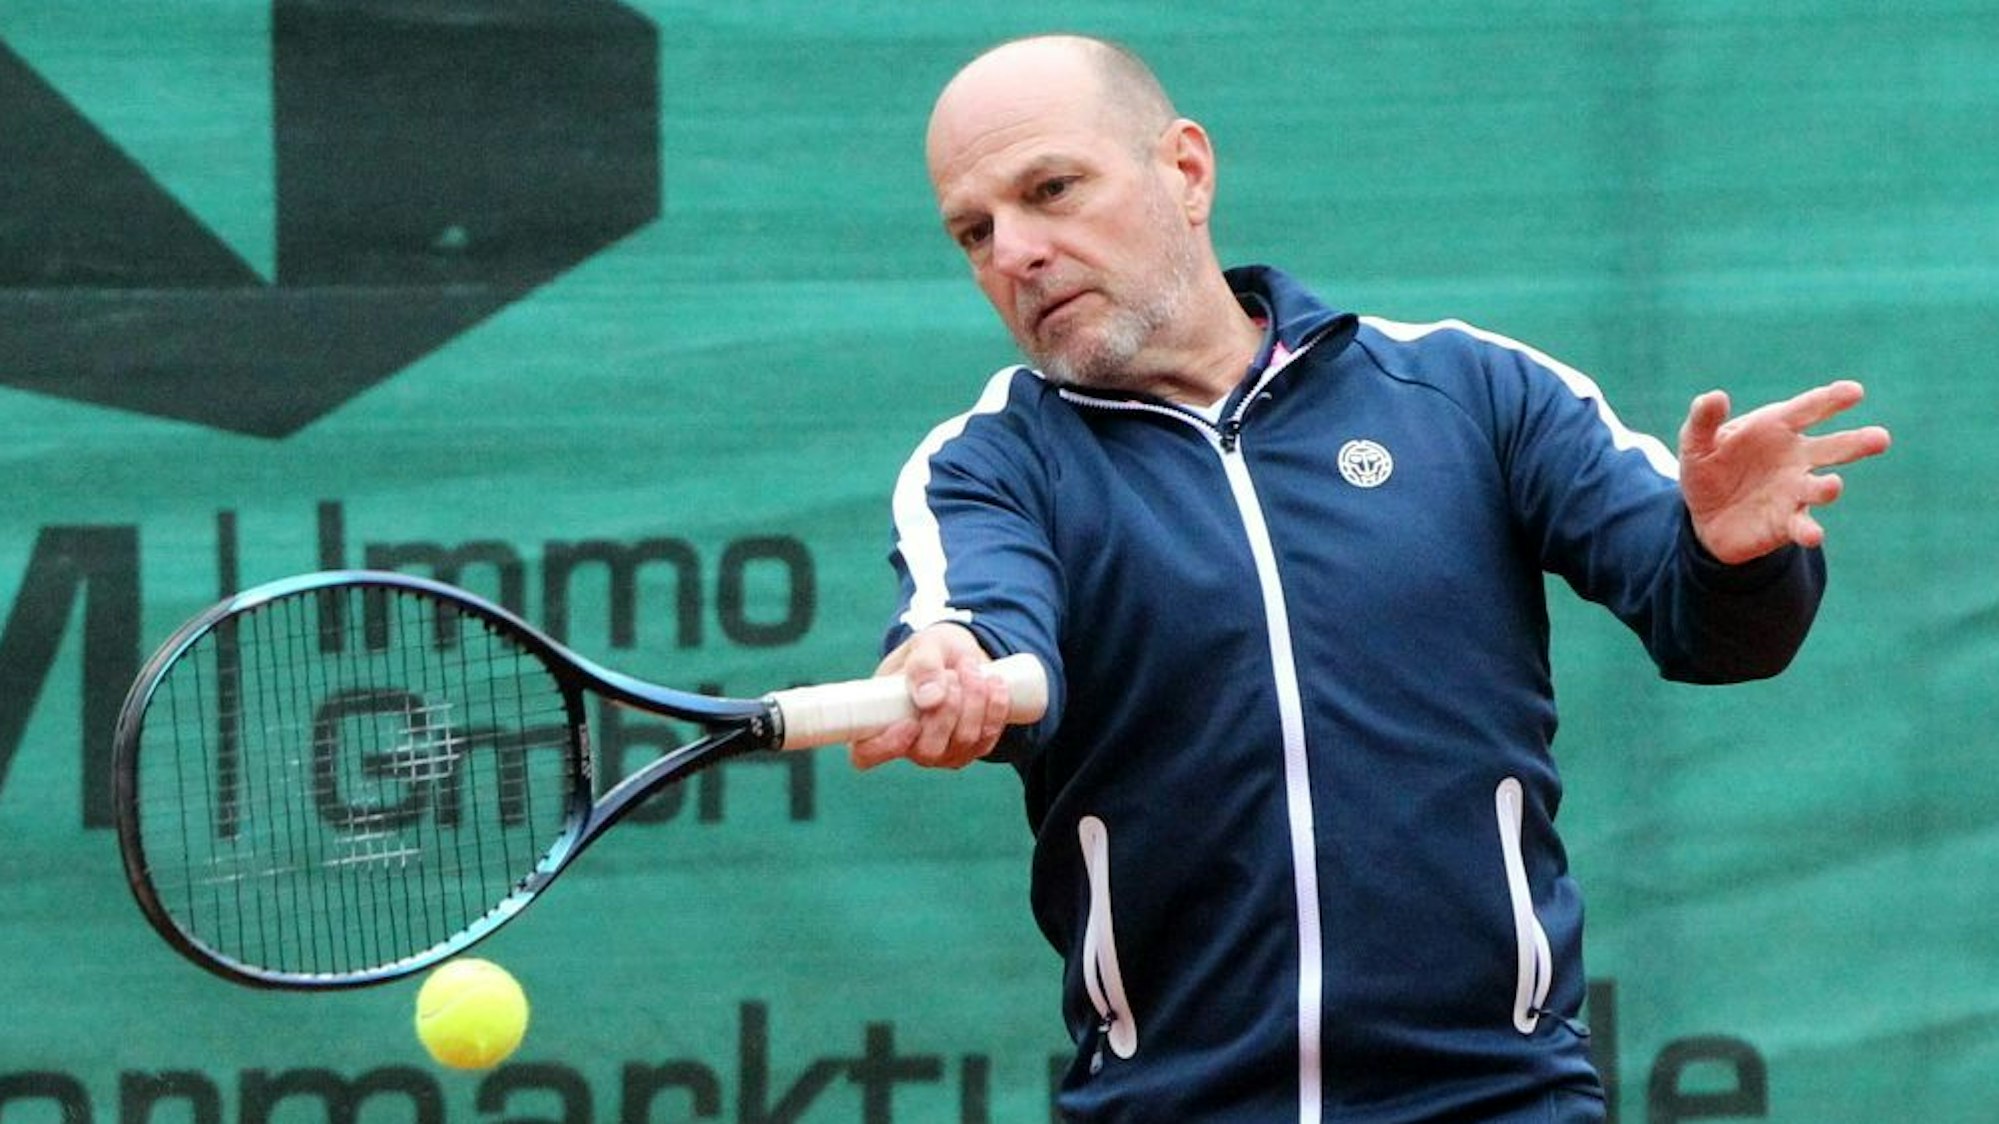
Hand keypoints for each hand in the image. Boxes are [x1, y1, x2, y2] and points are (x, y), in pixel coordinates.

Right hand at [848, 624, 1013, 770]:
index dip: (885, 746)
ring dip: (974, 702)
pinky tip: (995, 684)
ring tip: (971, 668)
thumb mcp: (924, 645)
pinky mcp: (971, 749)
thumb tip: (929, 699)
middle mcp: (908, 745)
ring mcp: (941, 752)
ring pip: (963, 742)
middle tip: (952, 673)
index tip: (910, 721)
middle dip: (948, 709)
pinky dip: (995, 709)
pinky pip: (986, 739)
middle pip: (928, 749)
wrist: (962, 656)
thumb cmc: (932, 651)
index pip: (866, 754)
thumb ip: (922, 665)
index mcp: (879, 720)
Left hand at [1678, 379, 1890, 564]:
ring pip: (1821, 487)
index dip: (1830, 400)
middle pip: (1831, 447)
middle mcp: (1796, 457)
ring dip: (1828, 487)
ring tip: (1833, 486)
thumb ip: (1703, 420)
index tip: (1855, 392)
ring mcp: (1796, 490)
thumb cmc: (1709, 468)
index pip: (1807, 409)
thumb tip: (1714, 397)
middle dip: (1856, 442)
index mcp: (1776, 427)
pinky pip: (1803, 525)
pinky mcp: (1788, 522)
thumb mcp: (1696, 443)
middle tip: (1881, 438)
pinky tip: (1813, 535)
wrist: (1705, 515)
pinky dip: (1809, 530)